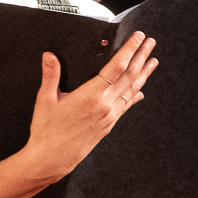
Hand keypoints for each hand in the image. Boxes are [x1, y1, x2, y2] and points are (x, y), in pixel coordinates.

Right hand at [20, 33, 156, 183]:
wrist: (53, 159)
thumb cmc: (47, 130)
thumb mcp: (45, 100)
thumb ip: (51, 76)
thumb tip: (49, 55)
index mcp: (91, 96)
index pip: (116, 68)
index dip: (129, 51)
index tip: (138, 38)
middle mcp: (105, 105)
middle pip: (129, 76)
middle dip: (141, 57)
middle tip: (150, 42)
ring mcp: (109, 116)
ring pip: (132, 90)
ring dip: (144, 74)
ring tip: (153, 61)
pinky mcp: (108, 125)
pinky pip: (126, 105)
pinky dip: (135, 95)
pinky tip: (141, 91)